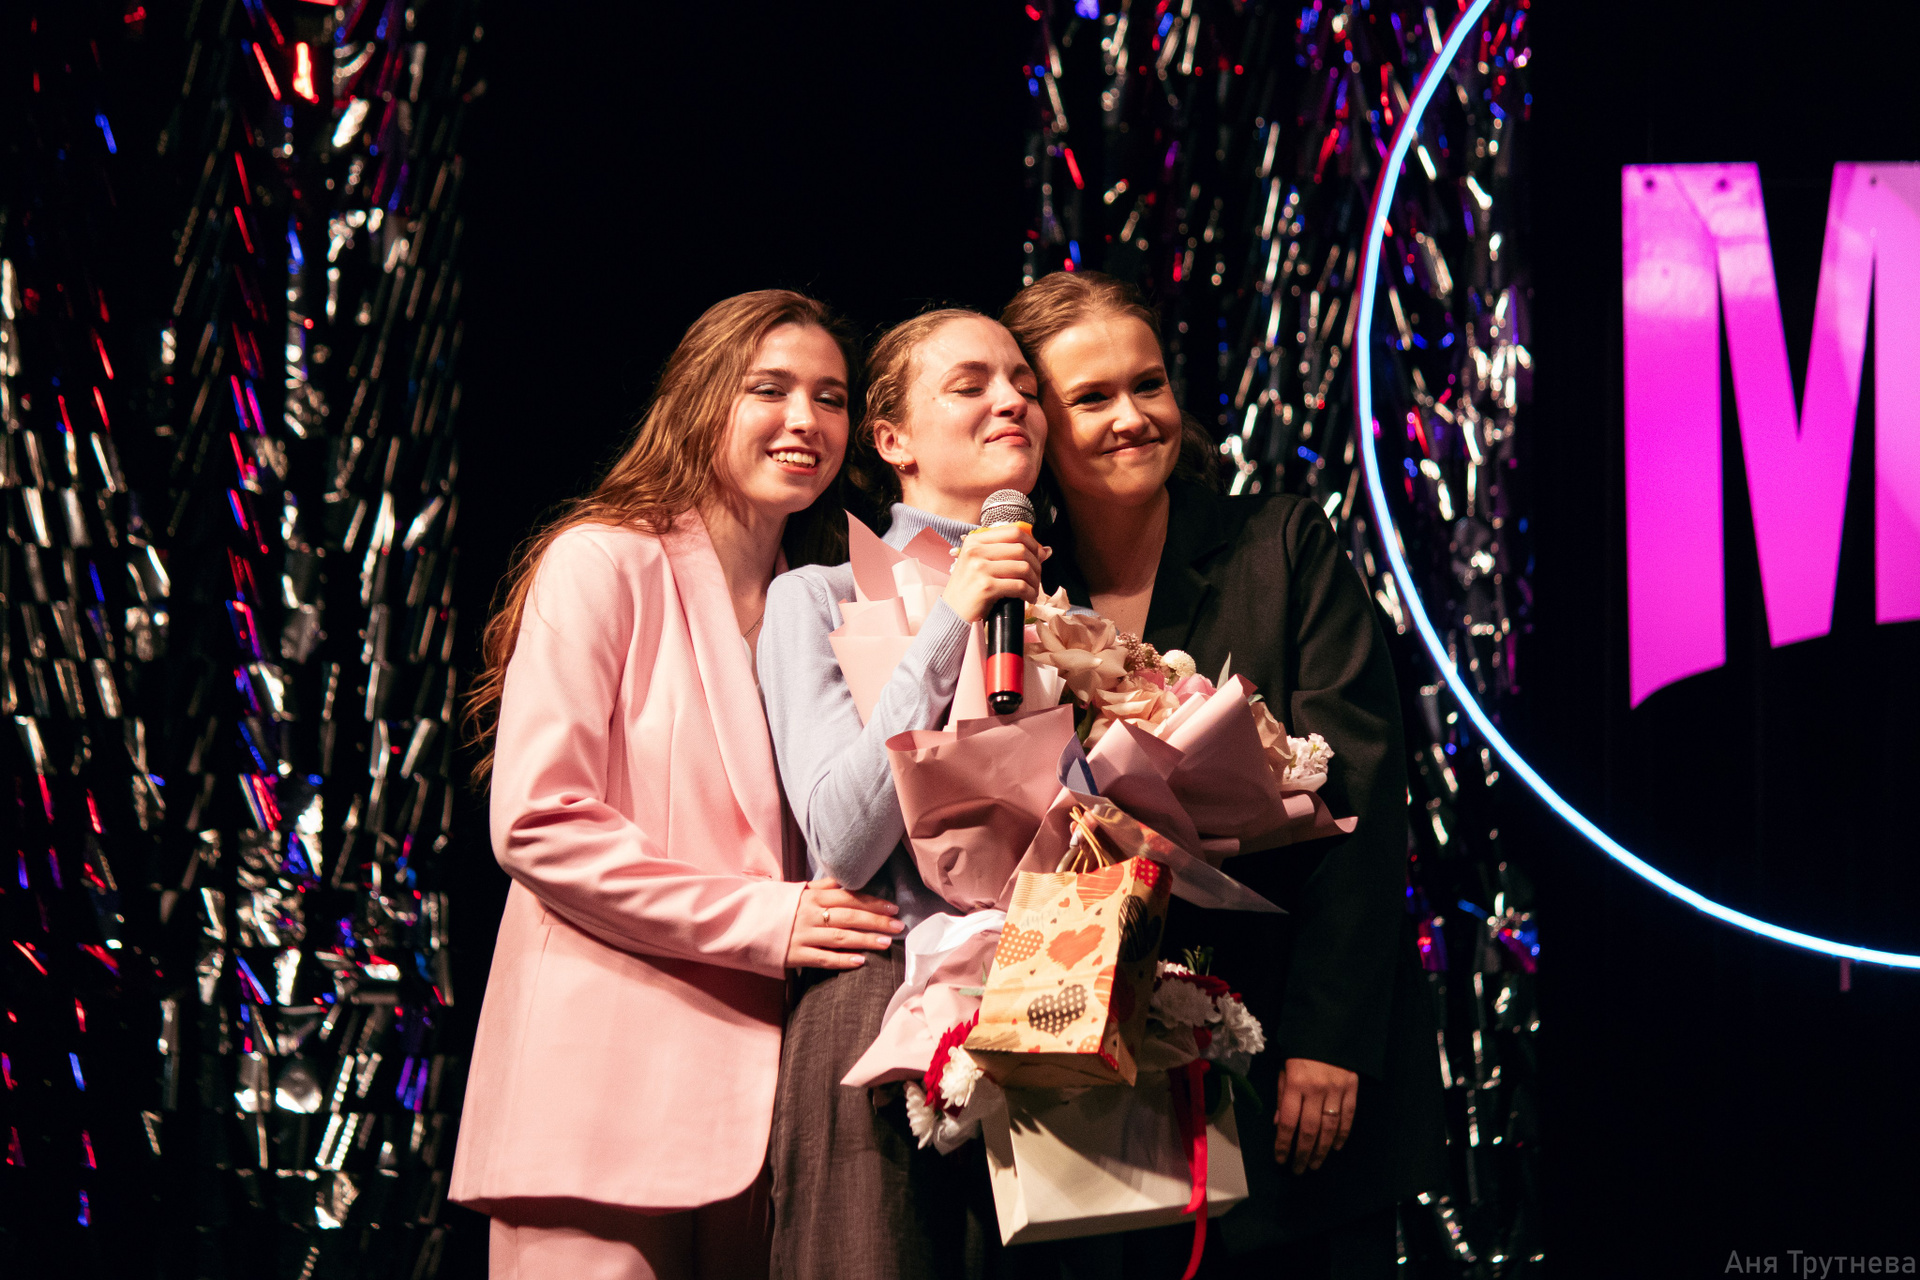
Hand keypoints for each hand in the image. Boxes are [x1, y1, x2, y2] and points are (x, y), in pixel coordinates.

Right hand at [786, 879, 902, 970]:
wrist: (743, 924)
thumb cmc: (777, 906)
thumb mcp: (799, 890)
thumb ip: (824, 886)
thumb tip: (848, 877)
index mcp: (812, 896)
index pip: (849, 897)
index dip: (873, 902)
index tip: (893, 907)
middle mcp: (809, 914)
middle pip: (849, 917)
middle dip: (876, 921)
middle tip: (898, 926)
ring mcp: (802, 935)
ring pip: (840, 938)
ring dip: (865, 940)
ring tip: (886, 943)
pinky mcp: (794, 955)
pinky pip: (822, 959)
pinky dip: (842, 961)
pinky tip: (860, 962)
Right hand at [942, 524, 1047, 623]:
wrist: (951, 614)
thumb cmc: (969, 590)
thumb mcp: (982, 565)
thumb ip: (1009, 554)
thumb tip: (1046, 550)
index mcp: (974, 541)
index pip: (1014, 532)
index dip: (1032, 543)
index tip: (1038, 557)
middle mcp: (975, 551)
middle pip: (1022, 549)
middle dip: (1036, 564)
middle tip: (1037, 578)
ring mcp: (979, 568)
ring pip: (1023, 567)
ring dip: (1035, 581)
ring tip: (1033, 590)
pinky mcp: (986, 587)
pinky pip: (1019, 586)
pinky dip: (1030, 593)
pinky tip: (1029, 598)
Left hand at [1274, 1057, 1357, 1172]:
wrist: (1330, 1028)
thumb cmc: (1301, 1051)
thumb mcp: (1284, 1069)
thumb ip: (1282, 1096)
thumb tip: (1279, 1124)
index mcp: (1295, 1084)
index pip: (1288, 1122)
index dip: (1283, 1143)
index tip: (1280, 1159)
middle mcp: (1316, 1089)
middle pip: (1309, 1130)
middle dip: (1302, 1153)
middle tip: (1298, 1169)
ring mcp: (1336, 1090)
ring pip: (1329, 1128)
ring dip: (1321, 1150)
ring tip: (1315, 1164)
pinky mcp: (1352, 1089)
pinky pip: (1348, 1117)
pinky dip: (1342, 1135)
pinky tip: (1334, 1147)